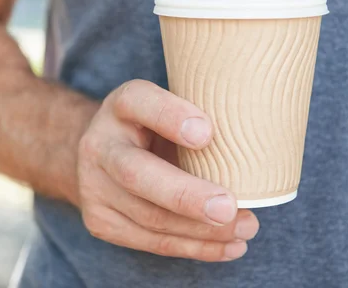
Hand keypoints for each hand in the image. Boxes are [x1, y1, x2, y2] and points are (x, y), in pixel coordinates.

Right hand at [77, 80, 258, 261]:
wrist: (103, 152)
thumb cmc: (154, 127)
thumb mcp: (169, 107)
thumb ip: (197, 118)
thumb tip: (254, 144)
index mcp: (121, 105)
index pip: (139, 102)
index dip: (170, 116)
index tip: (207, 133)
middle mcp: (99, 144)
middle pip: (136, 174)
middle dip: (186, 195)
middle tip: (229, 207)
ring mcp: (93, 187)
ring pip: (149, 217)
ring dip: (201, 230)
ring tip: (246, 227)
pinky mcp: (101, 221)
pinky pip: (151, 242)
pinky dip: (195, 247)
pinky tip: (229, 246)